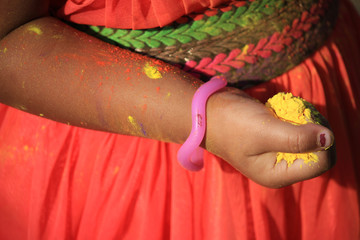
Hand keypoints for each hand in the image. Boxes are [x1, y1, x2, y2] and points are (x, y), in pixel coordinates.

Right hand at [205, 88, 335, 187]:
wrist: (208, 111)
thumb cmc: (232, 124)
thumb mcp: (265, 131)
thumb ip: (297, 138)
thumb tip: (329, 138)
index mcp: (278, 174)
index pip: (320, 163)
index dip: (321, 140)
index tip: (306, 117)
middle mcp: (281, 167)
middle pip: (319, 150)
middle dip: (313, 127)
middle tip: (298, 110)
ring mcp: (279, 152)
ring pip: (311, 136)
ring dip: (304, 119)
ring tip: (286, 109)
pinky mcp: (276, 137)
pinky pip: (299, 127)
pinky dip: (296, 115)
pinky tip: (281, 109)